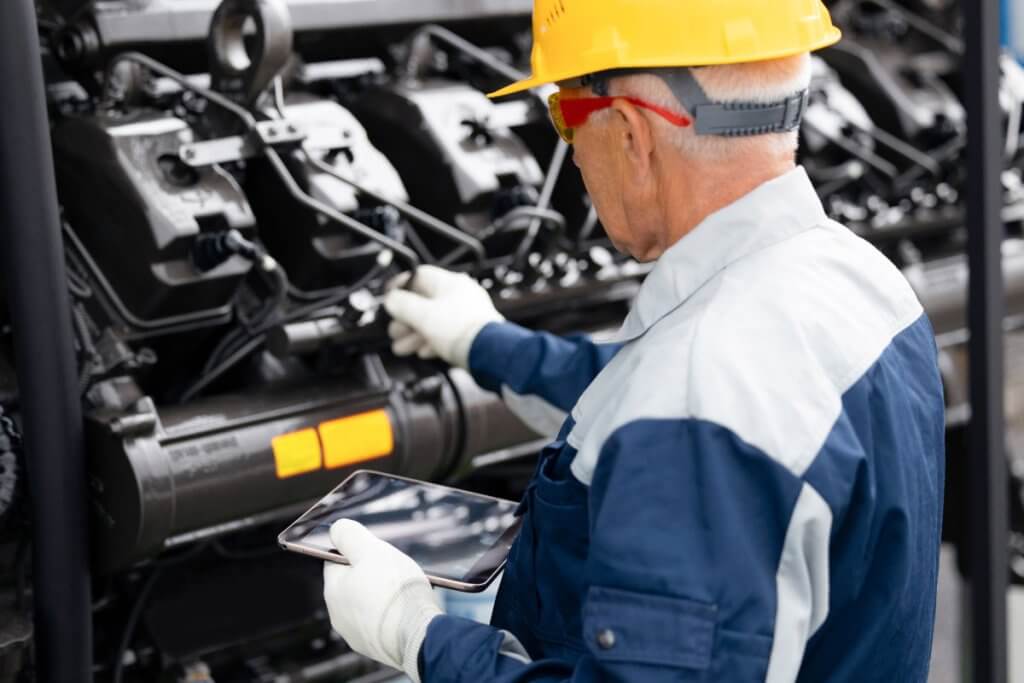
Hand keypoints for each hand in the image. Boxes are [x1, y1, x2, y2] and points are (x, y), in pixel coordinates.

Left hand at [323, 520, 441, 682]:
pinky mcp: (376, 647)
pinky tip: (406, 610)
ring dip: (382, 595)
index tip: (375, 552)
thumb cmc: (395, 592)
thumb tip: (336, 529)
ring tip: (403, 590)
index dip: (357, 551)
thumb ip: (349, 535)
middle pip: (353, 582)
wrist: (419, 635)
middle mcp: (339, 615)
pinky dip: (391, 615)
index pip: (336, 560)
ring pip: (367, 603)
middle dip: (372, 573)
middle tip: (393, 570)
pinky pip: (381, 622)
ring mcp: (356, 634)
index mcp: (334, 590)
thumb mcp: (371, 550)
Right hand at [383, 265, 503, 367]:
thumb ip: (402, 305)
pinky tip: (424, 351)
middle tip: (395, 331)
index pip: (419, 276)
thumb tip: (391, 299)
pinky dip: (432, 341)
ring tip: (403, 347)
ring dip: (415, 334)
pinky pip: (446, 334)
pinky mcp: (471, 333)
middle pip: (424, 302)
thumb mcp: (422, 315)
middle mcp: (460, 295)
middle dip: (405, 320)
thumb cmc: (461, 331)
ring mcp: (467, 314)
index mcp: (450, 283)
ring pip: (434, 320)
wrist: (488, 354)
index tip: (389, 297)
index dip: (401, 286)